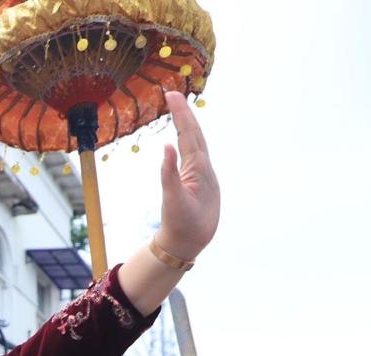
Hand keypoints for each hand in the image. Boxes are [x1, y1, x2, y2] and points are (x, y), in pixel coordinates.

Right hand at [155, 91, 219, 260]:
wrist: (191, 245)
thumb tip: (167, 146)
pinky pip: (193, 153)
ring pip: (196, 142)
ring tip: (178, 108)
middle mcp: (203, 168)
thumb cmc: (182, 226)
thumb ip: (169, 174)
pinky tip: (183, 137)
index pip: (189, 134)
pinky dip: (187, 139)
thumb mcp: (174, 201)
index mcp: (199, 170)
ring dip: (187, 124)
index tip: (171, 95)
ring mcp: (202, 174)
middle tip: (173, 94)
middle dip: (184, 113)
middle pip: (195, 134)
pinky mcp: (197, 181)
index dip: (181, 114)